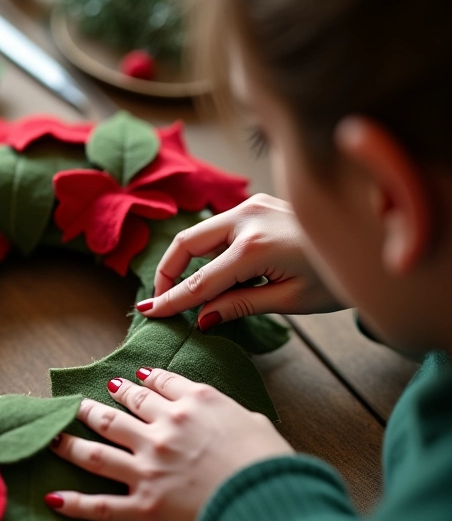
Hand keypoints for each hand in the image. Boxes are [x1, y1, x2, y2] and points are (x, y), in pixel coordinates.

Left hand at [47, 368, 293, 520]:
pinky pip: (102, 506)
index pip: (158, 384)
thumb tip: (220, 413)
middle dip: (97, 405)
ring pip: (96, 451)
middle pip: (119, 411)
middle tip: (81, 403)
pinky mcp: (144, 506)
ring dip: (69, 442)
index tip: (127, 380)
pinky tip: (52, 499)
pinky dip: (74, 504)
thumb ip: (227, 411)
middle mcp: (162, 430)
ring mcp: (148, 467)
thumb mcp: (254, 421)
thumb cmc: (270, 462)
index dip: (140, 381)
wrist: (269, 503)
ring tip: (52, 437)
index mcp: (193, 404)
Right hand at [137, 194, 346, 327]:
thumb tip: (200, 318)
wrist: (372, 243)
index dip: (171, 299)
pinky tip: (211, 271)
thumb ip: (238, 306)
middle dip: (168, 272)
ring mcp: (252, 205)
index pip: (200, 280)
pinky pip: (218, 227)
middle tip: (161, 300)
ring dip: (185, 260)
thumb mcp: (288, 300)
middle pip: (187, 243)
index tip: (148, 313)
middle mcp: (248, 217)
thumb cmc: (337, 278)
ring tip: (183, 289)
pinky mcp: (257, 203)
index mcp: (255, 247)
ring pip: (199, 232)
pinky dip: (206, 249)